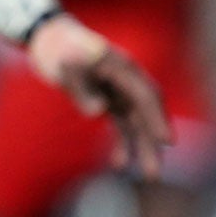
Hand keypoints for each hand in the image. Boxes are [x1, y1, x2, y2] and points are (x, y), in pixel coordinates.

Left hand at [25, 14, 171, 177]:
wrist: (50, 39)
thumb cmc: (58, 50)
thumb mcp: (65, 67)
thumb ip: (81, 89)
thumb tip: (98, 112)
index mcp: (123, 68)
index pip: (146, 96)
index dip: (157, 118)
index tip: (165, 141)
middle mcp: (129, 82)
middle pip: (147, 114)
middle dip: (152, 144)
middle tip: (154, 173)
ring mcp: (122, 92)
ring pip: (138, 123)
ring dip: (144, 149)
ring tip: (149, 176)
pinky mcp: (113, 101)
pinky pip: (123, 125)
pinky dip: (123, 143)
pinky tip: (119, 164)